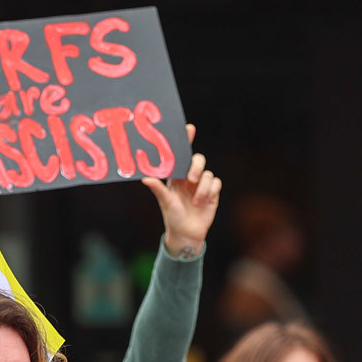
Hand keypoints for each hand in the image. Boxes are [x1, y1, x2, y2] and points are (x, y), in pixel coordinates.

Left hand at [141, 124, 220, 257]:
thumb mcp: (165, 202)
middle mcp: (189, 177)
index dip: (186, 140)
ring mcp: (201, 184)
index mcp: (176, 176)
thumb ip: (157, 189)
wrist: (186, 233)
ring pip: (208, 174)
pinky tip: (203, 203)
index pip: (182, 154)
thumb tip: (145, 179)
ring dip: (202, 188)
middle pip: (198, 159)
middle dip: (196, 166)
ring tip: (195, 202)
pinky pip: (216, 183)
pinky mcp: (212, 192)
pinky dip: (209, 192)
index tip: (189, 128)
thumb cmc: (172, 216)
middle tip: (191, 179)